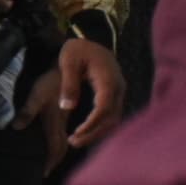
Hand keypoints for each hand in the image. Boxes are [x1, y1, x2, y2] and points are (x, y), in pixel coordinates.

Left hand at [51, 36, 125, 156]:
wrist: (90, 41)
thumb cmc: (77, 49)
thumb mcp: (68, 62)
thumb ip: (68, 83)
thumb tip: (67, 107)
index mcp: (109, 79)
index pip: (104, 107)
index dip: (92, 123)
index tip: (76, 134)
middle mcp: (118, 88)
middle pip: (112, 117)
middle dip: (94, 133)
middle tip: (73, 143)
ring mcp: (119, 92)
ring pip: (114, 118)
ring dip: (97, 132)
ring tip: (75, 141)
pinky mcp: (114, 95)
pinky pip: (111, 114)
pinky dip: (100, 126)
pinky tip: (85, 133)